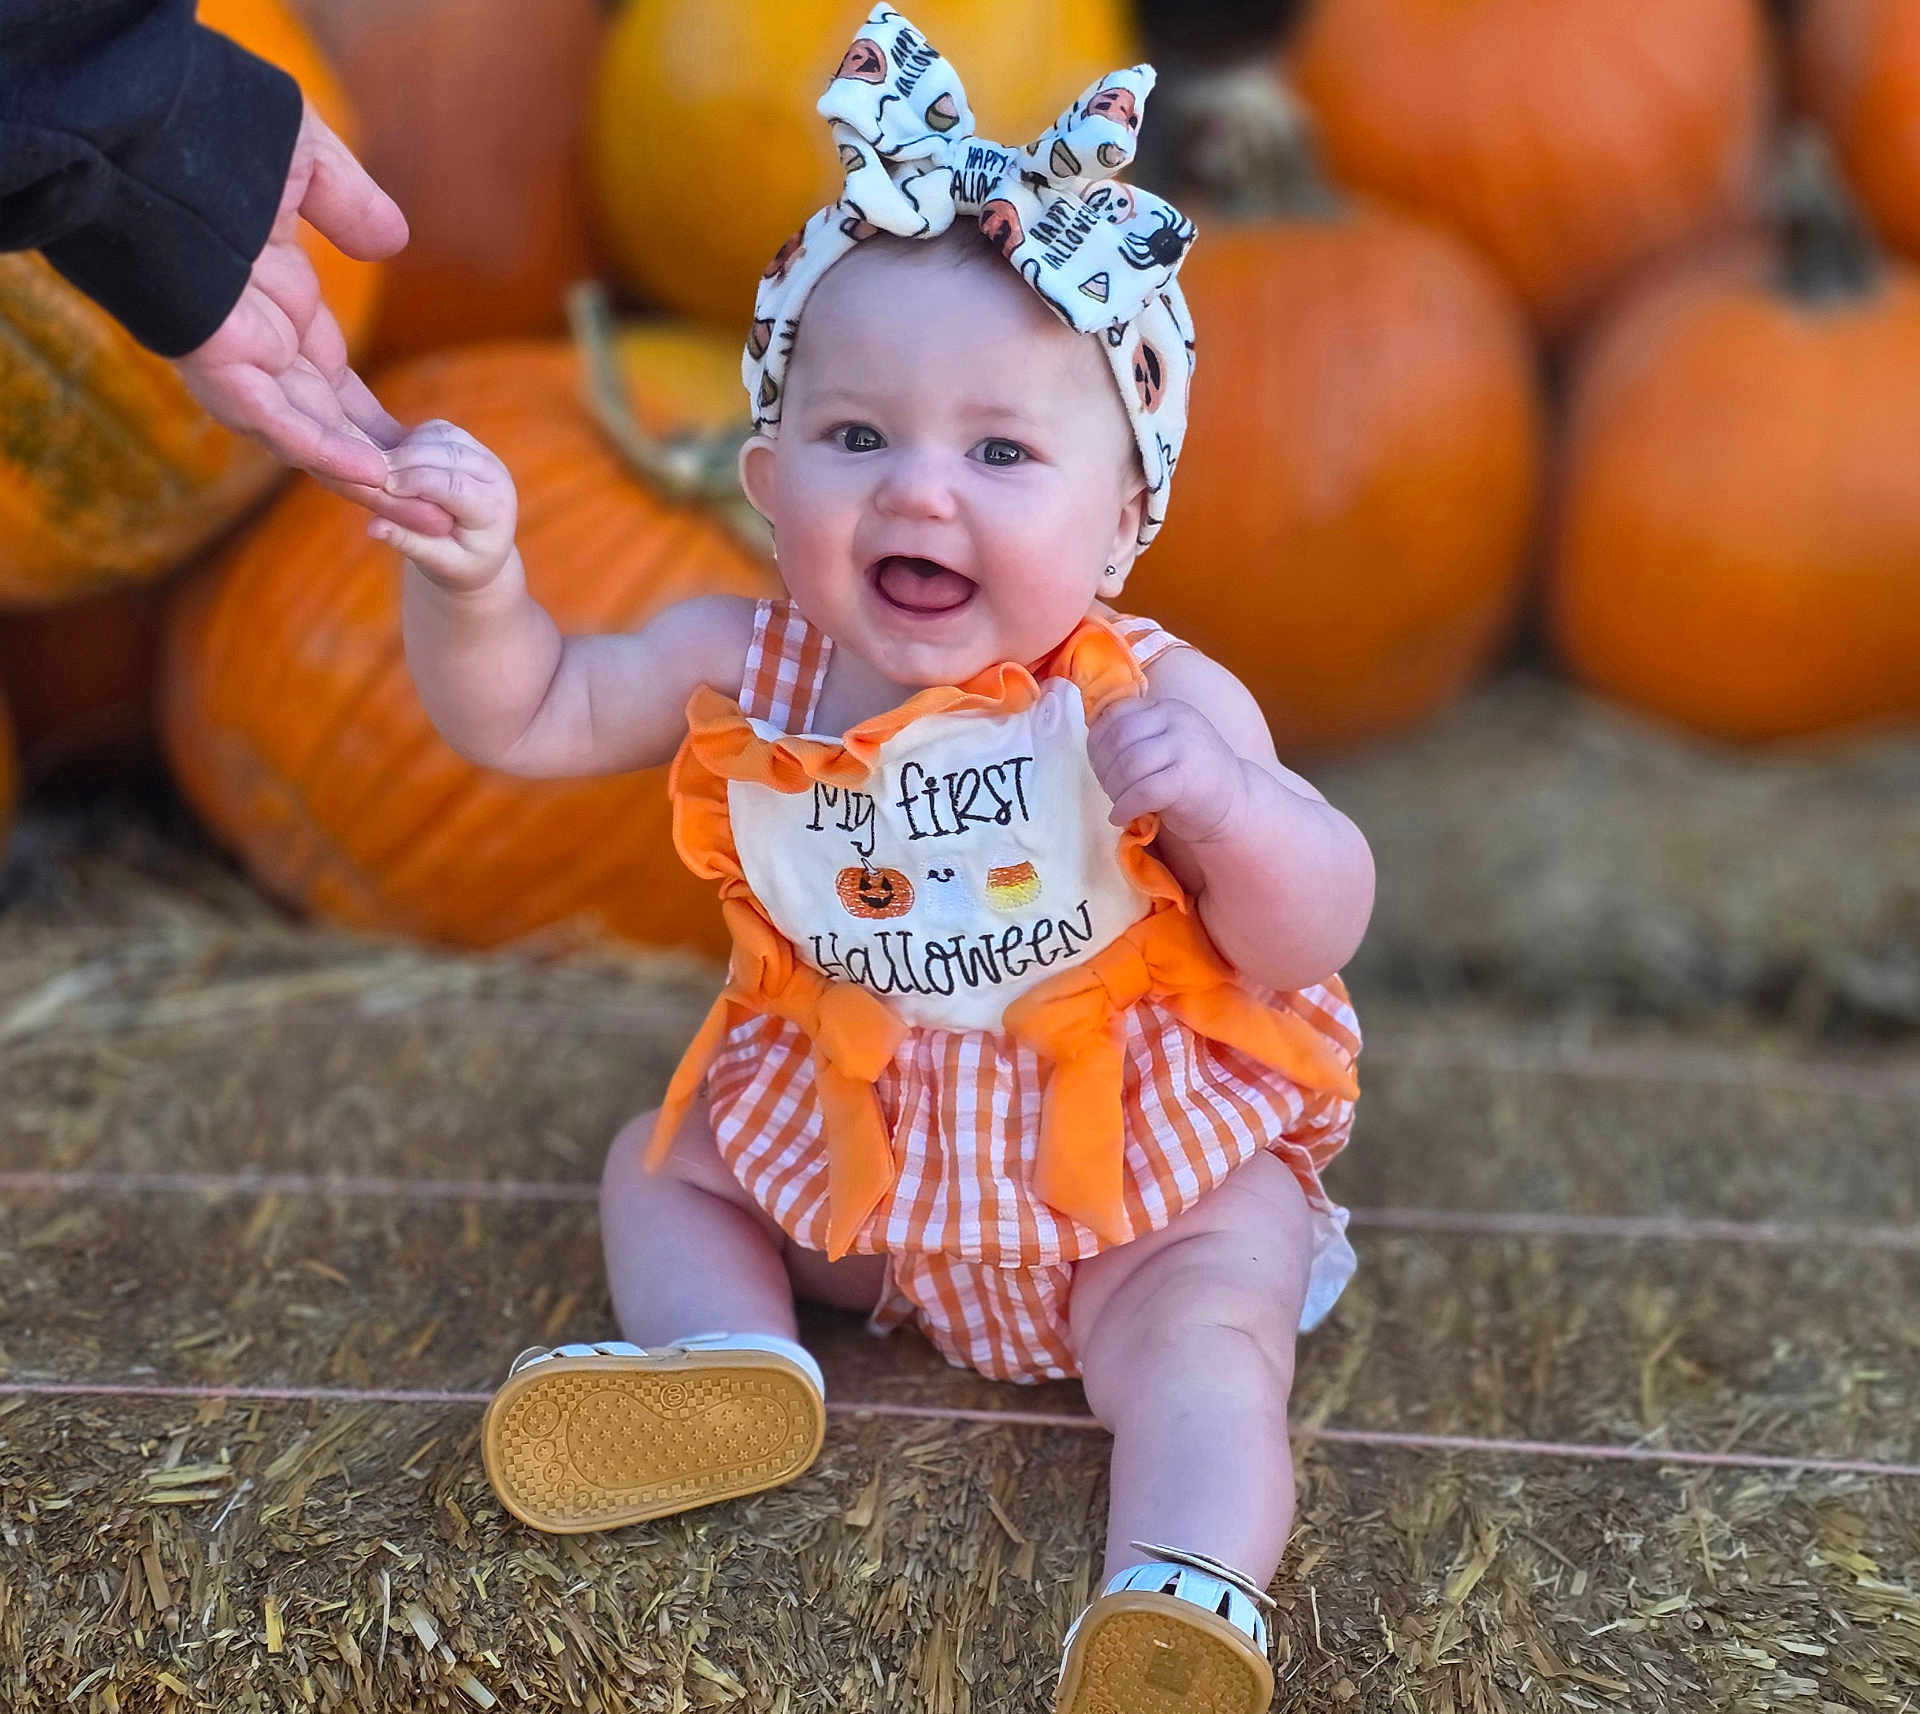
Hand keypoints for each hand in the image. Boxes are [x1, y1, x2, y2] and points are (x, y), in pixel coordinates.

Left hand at [171, 100, 452, 536]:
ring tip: (425, 517)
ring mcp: (234, 352)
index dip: (380, 428)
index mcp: (277, 307)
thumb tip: (392, 242)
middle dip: (385, 475)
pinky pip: (273, 418)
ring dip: (364, 480)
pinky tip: (373, 475)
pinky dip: (321, 450)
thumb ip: (348, 204)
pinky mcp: (213, 353)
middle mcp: (257, 341)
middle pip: (329, 429)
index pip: (335, 390)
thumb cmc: (206, 123)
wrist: (132, 113)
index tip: (426, 460)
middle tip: (442, 516)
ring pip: (307, 437)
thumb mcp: (302, 161)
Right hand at [369, 421, 517, 590]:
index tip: (382, 486)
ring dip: (407, 446)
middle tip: (370, 470)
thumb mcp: (439, 563)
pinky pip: (437, 429)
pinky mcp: (471, 445)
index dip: (415, 481)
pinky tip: (394, 460)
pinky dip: (412, 438)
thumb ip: (408, 543)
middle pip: (448, 453)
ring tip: (380, 468)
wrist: (481, 554)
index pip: (454, 486)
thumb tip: (372, 528)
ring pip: (442, 435)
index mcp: (494, 510)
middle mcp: (496, 477)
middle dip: (406, 459)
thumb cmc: (460, 565)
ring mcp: (486, 456)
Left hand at [1087, 694, 1248, 843]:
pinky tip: (1120, 817)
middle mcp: (1177, 720)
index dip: (1097, 741)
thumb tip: (1092, 741)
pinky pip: (1142, 792)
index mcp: (1167, 708)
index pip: (1117, 713)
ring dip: (1113, 788)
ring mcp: (1186, 747)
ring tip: (1117, 802)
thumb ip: (1136, 735)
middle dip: (1103, 767)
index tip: (1098, 764)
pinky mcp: (1188, 780)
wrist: (1236, 806)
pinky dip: (1124, 807)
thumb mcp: (1165, 744)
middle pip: (1119, 738)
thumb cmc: (1191, 777)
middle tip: (1108, 788)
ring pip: (1128, 764)